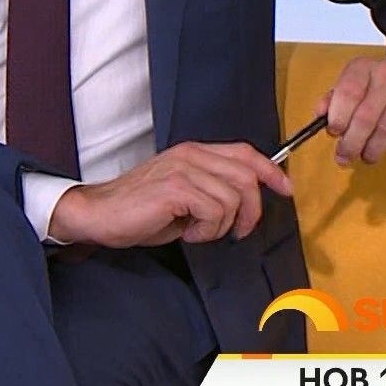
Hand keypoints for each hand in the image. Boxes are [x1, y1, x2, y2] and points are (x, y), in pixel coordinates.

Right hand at [46, 142, 293, 248]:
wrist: (99, 213)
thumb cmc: (139, 209)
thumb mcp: (183, 195)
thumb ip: (211, 188)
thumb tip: (245, 200)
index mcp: (193, 152)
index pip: (245, 152)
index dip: (271, 170)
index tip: (285, 189)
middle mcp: (191, 155)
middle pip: (247, 177)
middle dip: (252, 211)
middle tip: (237, 231)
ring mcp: (183, 170)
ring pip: (233, 199)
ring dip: (222, 225)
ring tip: (197, 231)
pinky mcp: (176, 188)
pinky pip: (215, 212)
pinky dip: (207, 231)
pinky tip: (187, 233)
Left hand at [316, 58, 385, 165]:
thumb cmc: (378, 95)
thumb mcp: (351, 93)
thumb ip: (333, 102)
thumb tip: (320, 115)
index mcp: (362, 67)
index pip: (347, 92)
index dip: (338, 116)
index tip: (334, 133)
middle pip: (366, 116)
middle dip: (352, 142)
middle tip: (345, 157)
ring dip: (372, 149)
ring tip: (367, 156)